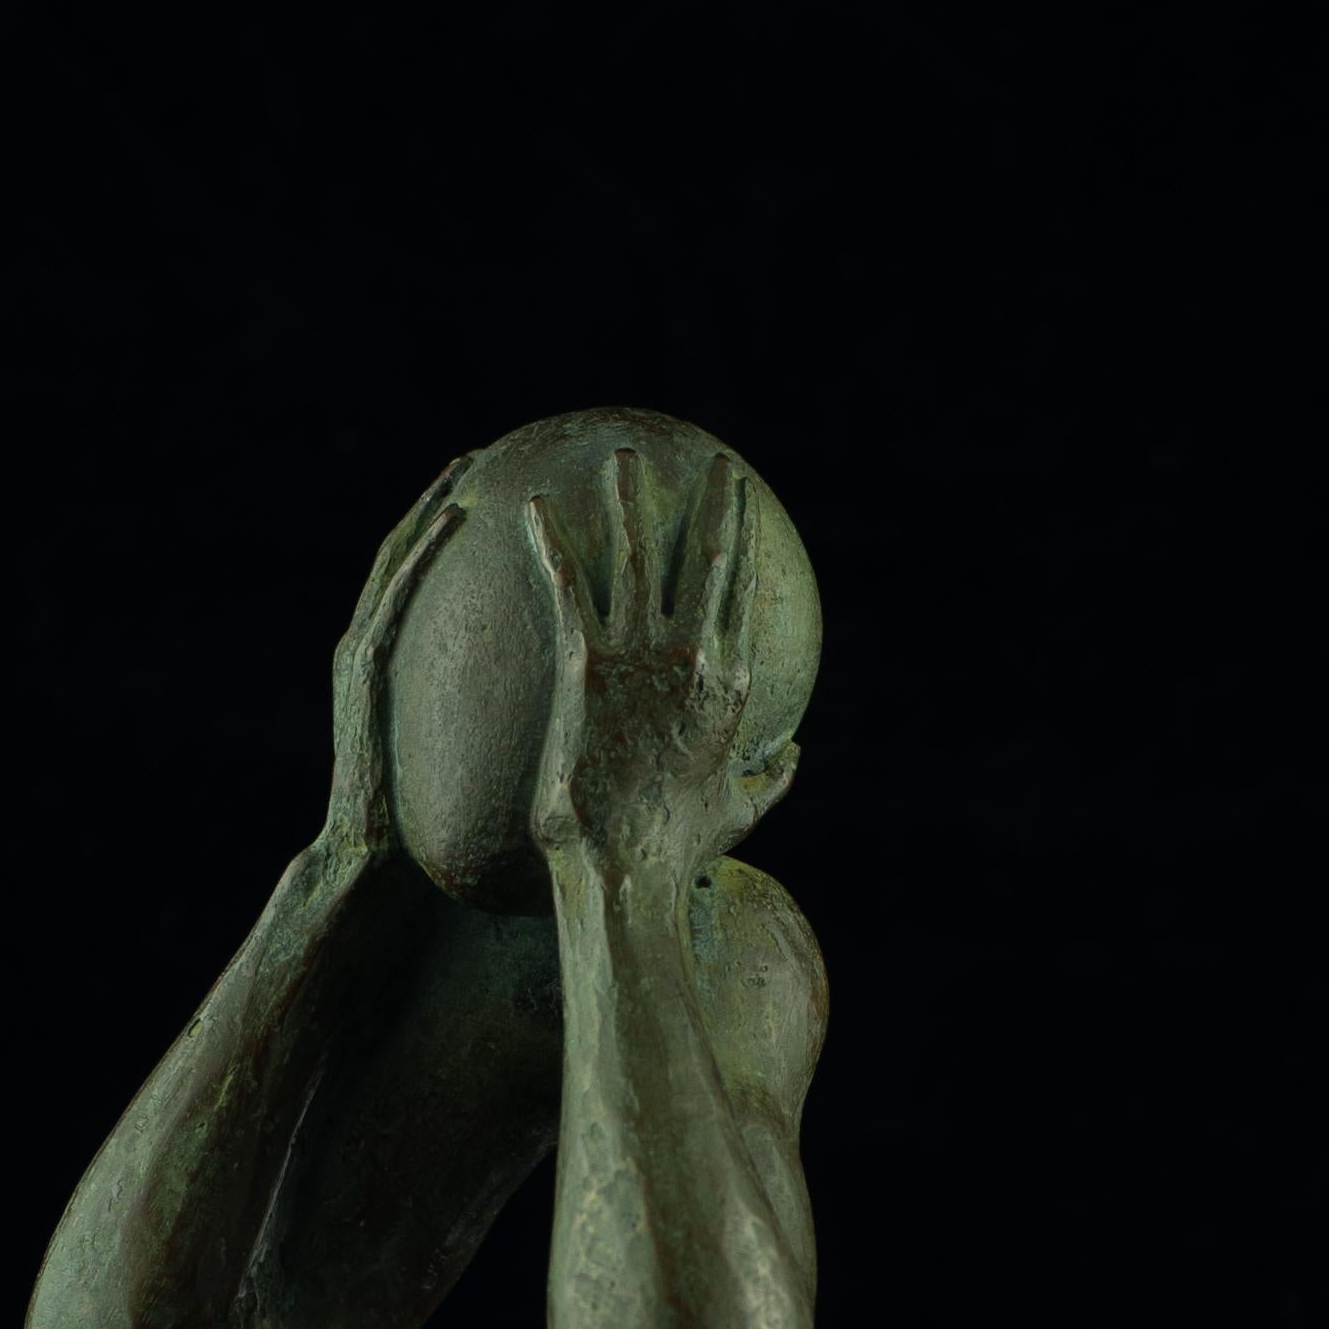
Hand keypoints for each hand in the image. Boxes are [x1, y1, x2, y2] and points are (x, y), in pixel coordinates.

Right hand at [324, 456, 467, 866]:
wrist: (372, 868)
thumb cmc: (429, 827)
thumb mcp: (469, 762)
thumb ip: (490, 719)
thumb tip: (560, 708)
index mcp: (397, 665)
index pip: (427, 583)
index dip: (452, 533)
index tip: (496, 495)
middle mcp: (376, 649)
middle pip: (409, 558)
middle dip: (437, 503)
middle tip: (475, 458)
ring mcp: (362, 657)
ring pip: (395, 566)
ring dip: (426, 512)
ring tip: (462, 472)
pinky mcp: (361, 672)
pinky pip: (393, 598)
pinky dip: (417, 555)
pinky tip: (449, 519)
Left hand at [524, 446, 771, 879]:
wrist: (626, 871)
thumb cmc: (677, 853)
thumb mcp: (738, 811)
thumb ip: (771, 778)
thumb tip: (797, 756)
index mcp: (730, 683)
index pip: (742, 594)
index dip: (744, 543)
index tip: (742, 507)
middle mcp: (694, 656)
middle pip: (707, 559)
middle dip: (712, 503)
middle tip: (714, 464)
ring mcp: (641, 656)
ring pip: (638, 555)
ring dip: (629, 500)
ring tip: (621, 457)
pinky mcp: (586, 665)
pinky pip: (568, 587)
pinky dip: (552, 542)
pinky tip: (530, 507)